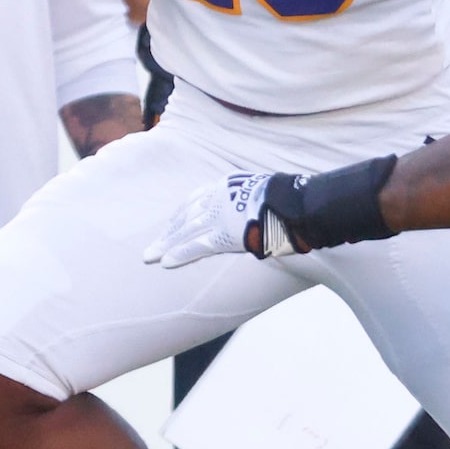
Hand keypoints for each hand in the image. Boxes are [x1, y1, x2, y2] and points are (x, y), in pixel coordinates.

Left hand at [146, 173, 304, 267]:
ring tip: (149, 257)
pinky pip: (196, 246)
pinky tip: (165, 263)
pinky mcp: (225, 233)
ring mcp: (220, 215)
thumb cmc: (292, 200)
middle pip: (186, 216)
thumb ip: (254, 202)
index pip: (195, 200)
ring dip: (166, 245)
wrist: (300, 203)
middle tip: (152, 247)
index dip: (180, 216)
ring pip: (186, 232)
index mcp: (228, 185)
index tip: (171, 227)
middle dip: (168, 232)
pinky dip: (180, 254)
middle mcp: (219, 197)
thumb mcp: (266, 193)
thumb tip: (259, 213)